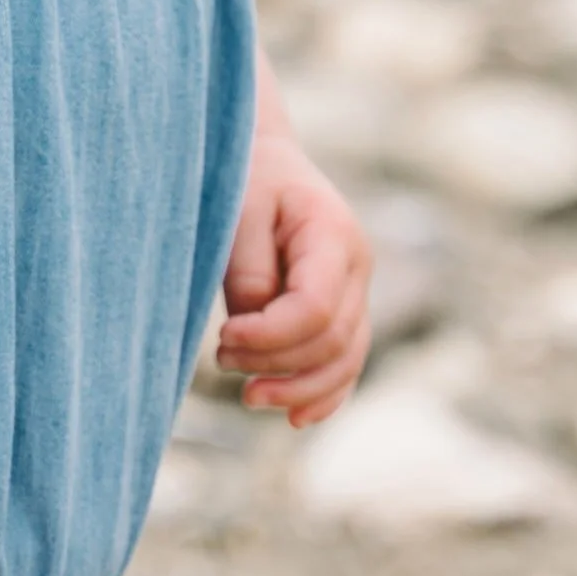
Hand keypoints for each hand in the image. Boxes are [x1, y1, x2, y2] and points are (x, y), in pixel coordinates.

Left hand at [216, 131, 371, 428]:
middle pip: (332, 341)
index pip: (316, 307)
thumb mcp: (236, 210)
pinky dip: (323, 394)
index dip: (270, 336)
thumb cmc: (245, 178)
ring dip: (298, 390)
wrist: (264, 158)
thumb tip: (253, 331)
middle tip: (220, 357)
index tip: (224, 335)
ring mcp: (356, 290)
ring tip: (248, 396)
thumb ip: (248, 272)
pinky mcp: (344, 309)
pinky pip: (346, 363)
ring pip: (346, 361)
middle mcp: (356, 265)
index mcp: (333, 233)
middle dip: (276, 364)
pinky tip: (293, 417)